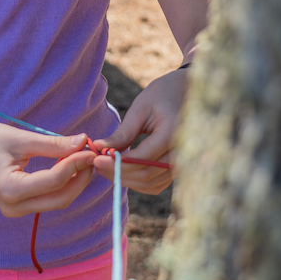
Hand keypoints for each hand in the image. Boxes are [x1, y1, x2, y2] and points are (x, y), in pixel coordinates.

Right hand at [0, 122, 95, 216]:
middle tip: (92, 153)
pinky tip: (70, 165)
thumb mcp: (21, 138)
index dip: (76, 163)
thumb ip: (53, 144)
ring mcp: (16, 210)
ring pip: (57, 201)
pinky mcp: (19, 206)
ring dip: (74, 181)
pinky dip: (63, 183)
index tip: (91, 147)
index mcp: (11, 190)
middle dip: (80, 176)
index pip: (55, 180)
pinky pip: (49, 198)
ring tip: (84, 157)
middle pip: (60, 198)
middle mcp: (14, 207)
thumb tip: (84, 142)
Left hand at [92, 69, 187, 193]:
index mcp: (172, 134)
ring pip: (149, 184)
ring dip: (124, 179)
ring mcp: (181, 165)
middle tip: (95, 163)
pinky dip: (135, 181)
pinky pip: (154, 185)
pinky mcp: (175, 171)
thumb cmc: (161, 96)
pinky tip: (118, 169)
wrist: (185, 94)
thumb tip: (99, 147)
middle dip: (117, 172)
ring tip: (103, 166)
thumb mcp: (140, 108)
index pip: (143, 158)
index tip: (96, 158)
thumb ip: (123, 132)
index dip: (117, 162)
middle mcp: (181, 154)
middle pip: (145, 174)